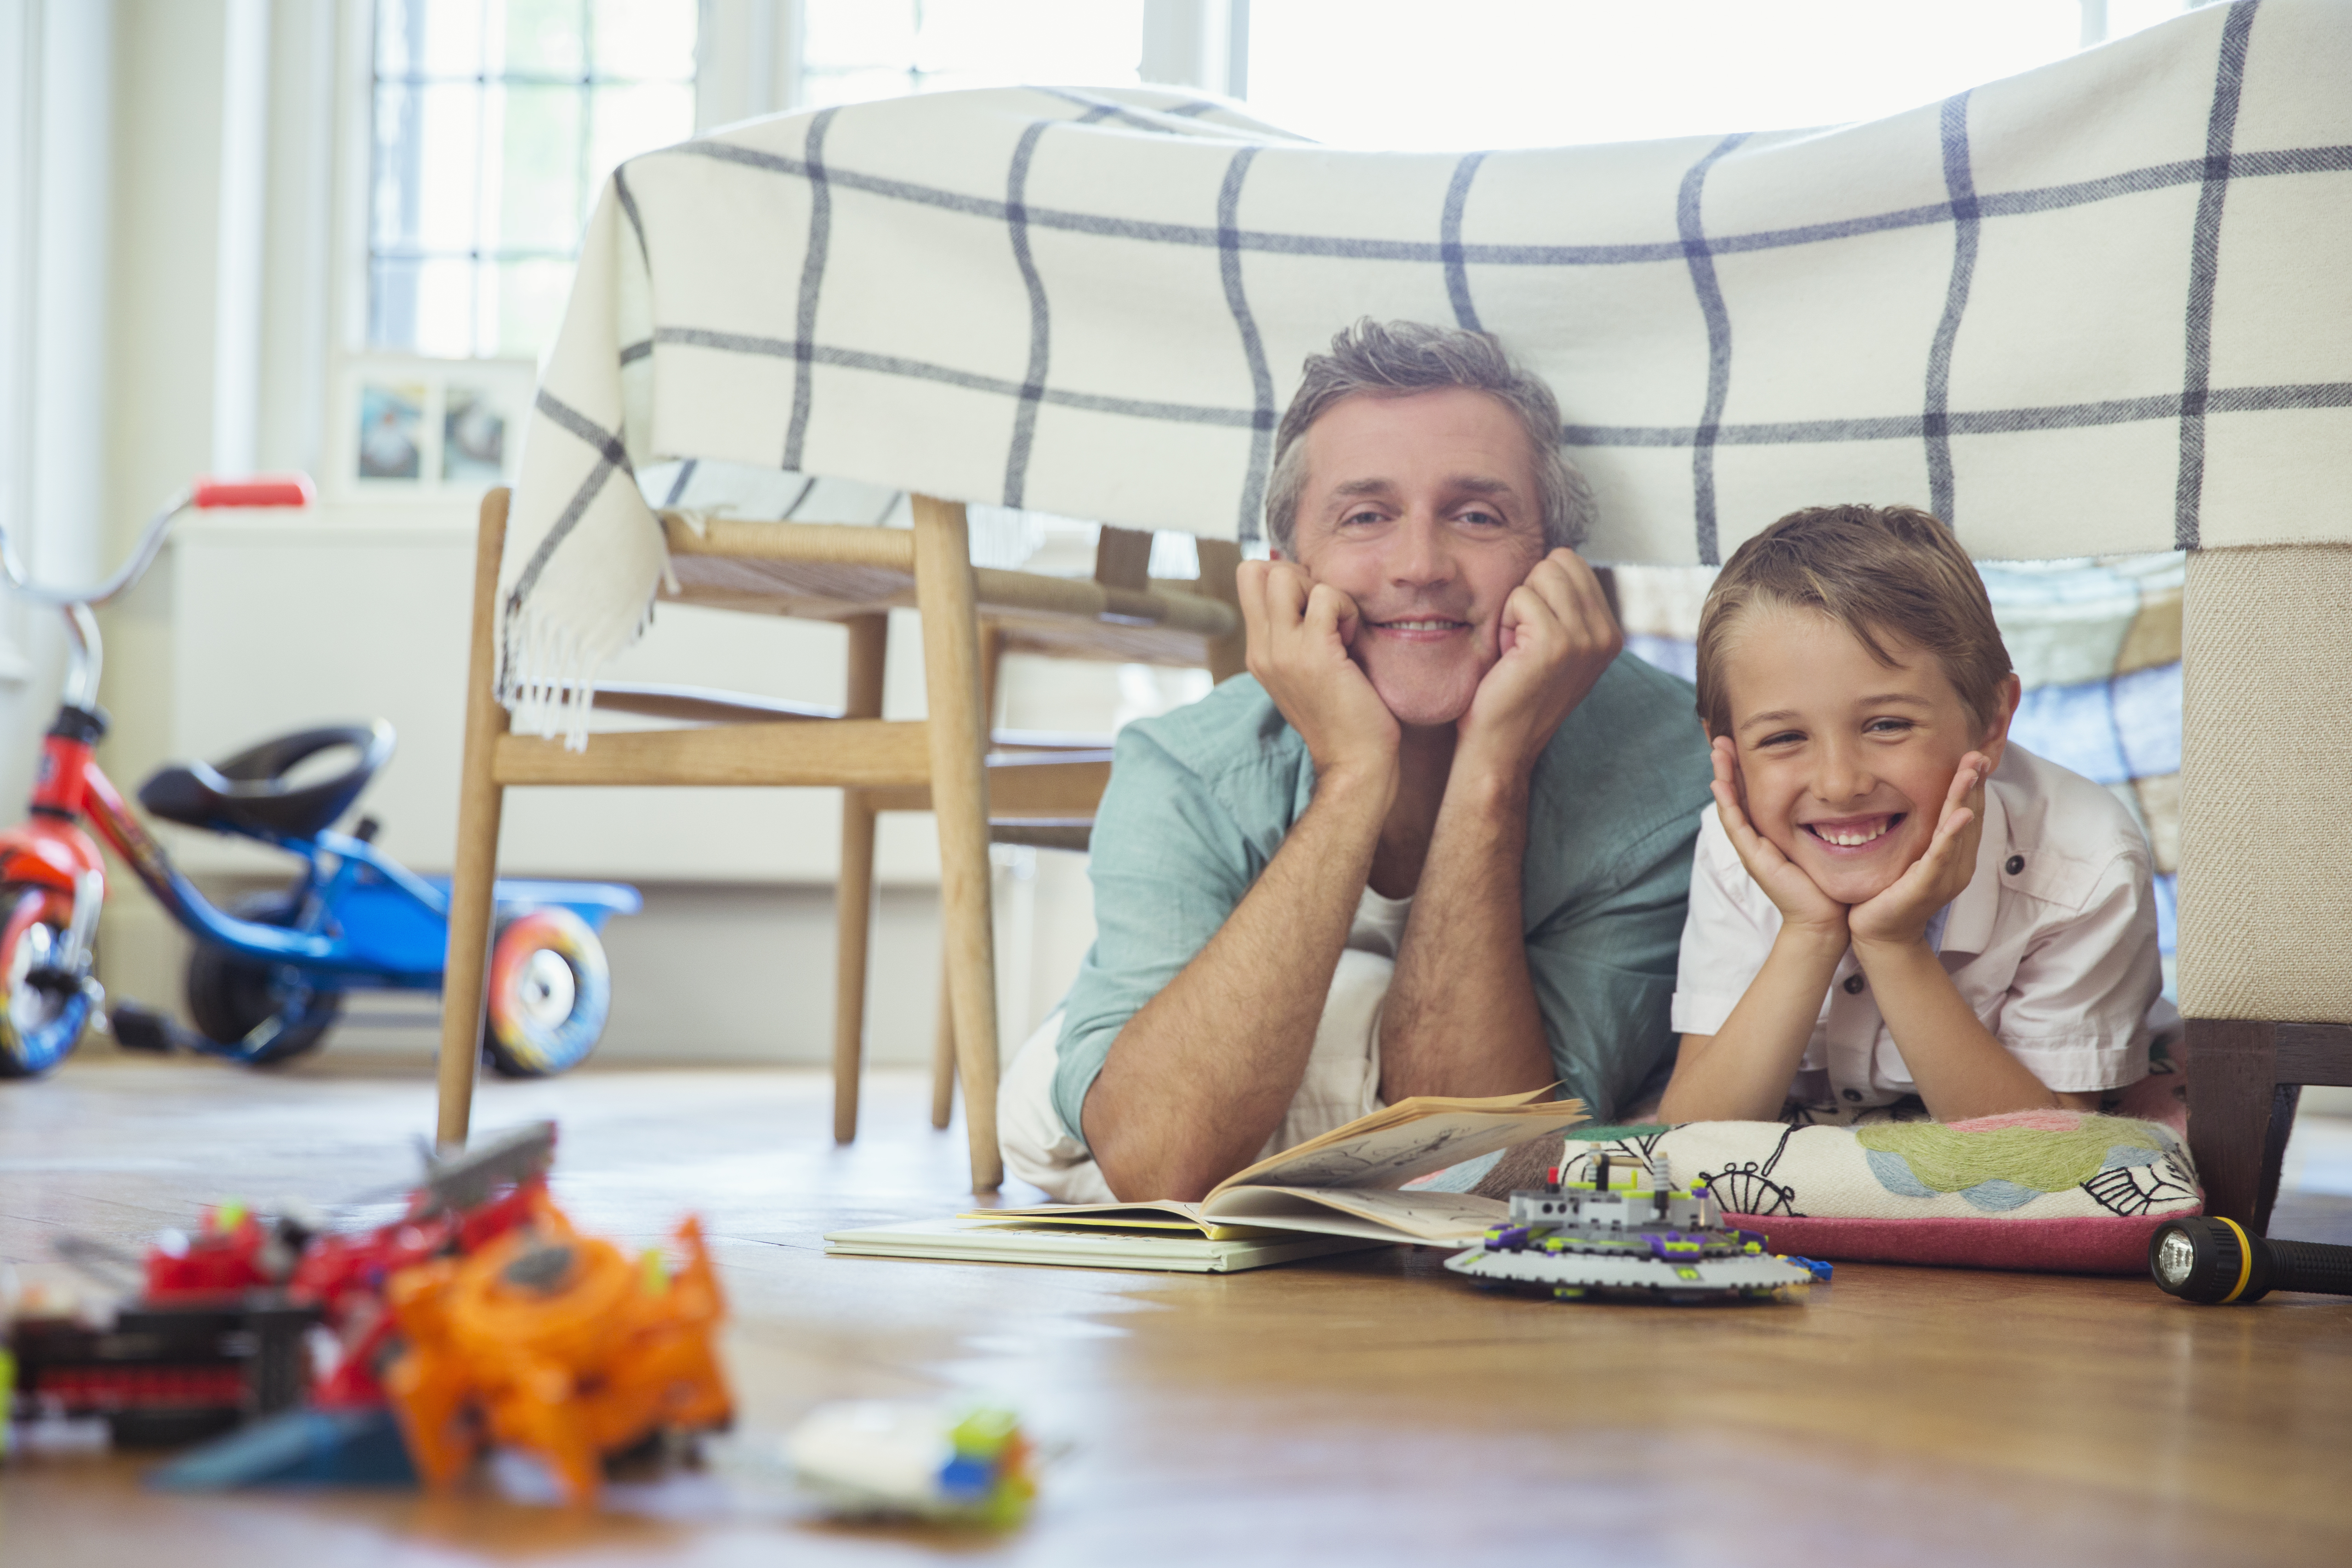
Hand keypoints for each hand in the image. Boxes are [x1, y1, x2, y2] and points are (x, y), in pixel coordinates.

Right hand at [1237, 558, 1398, 788]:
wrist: (1355, 762)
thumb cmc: (1343, 717)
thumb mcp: (1307, 672)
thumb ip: (1297, 633)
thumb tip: (1306, 586)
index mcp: (1258, 653)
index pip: (1248, 580)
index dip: (1284, 578)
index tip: (1312, 608)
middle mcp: (1262, 650)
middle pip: (1255, 570)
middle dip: (1299, 577)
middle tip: (1325, 614)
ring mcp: (1283, 652)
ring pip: (1284, 576)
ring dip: (1323, 591)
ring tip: (1341, 628)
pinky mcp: (1313, 655)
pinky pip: (1326, 597)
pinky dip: (1347, 608)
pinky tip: (1353, 640)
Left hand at [1455, 549, 1622, 781]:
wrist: (1500, 746)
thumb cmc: (1513, 692)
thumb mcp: (1554, 646)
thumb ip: (1566, 607)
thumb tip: (1555, 559)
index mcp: (1609, 633)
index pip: (1573, 563)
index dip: (1540, 590)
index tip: (1532, 634)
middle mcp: (1606, 635)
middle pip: (1559, 561)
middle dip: (1529, 592)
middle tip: (1521, 639)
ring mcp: (1585, 639)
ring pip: (1541, 573)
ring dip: (1516, 606)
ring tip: (1515, 647)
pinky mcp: (1555, 643)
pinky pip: (1520, 596)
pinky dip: (1504, 621)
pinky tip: (1508, 656)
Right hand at [1709, 737, 1847, 942]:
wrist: (1824, 919)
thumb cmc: (1828, 884)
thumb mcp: (1826, 843)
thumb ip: (1827, 821)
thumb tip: (1844, 797)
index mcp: (1771, 832)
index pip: (1754, 793)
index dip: (1745, 767)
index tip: (1742, 741)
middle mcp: (1757, 838)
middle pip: (1736, 794)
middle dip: (1728, 764)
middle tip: (1720, 737)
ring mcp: (1752, 848)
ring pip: (1730, 805)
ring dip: (1722, 776)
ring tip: (1717, 750)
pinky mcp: (1754, 858)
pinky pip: (1736, 825)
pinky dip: (1727, 803)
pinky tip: (1720, 784)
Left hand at [1849, 752, 1988, 949]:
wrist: (1879, 934)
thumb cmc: (1889, 892)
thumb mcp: (1909, 854)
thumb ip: (1919, 831)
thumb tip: (1915, 799)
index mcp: (1955, 856)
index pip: (1966, 812)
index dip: (1971, 784)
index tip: (1973, 754)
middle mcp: (1957, 864)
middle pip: (1969, 816)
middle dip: (1973, 784)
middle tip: (1977, 753)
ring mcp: (1945, 877)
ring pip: (1958, 831)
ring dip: (1965, 798)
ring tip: (1972, 771)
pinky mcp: (1926, 886)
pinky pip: (1941, 856)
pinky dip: (1952, 834)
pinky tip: (1959, 814)